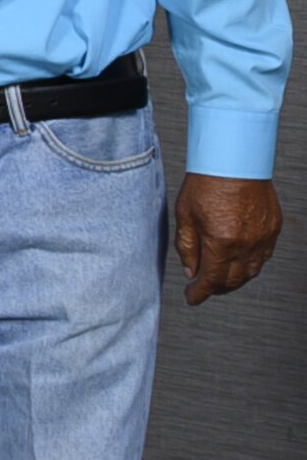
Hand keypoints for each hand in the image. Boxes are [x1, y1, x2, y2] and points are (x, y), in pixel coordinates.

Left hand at [175, 174, 281, 304]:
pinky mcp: (274, 229)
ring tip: (219, 277)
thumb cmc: (207, 183)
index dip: (199, 293)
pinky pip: (263, 256)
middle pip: (233, 281)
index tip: (191, 298)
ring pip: (251, 272)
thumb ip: (187, 247)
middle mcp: (246, 245)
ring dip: (234, 280)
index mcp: (222, 243)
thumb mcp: (185, 217)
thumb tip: (191, 271)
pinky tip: (238, 262)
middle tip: (202, 288)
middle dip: (216, 288)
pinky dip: (250, 265)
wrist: (235, 161)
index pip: (211, 281)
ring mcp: (264, 238)